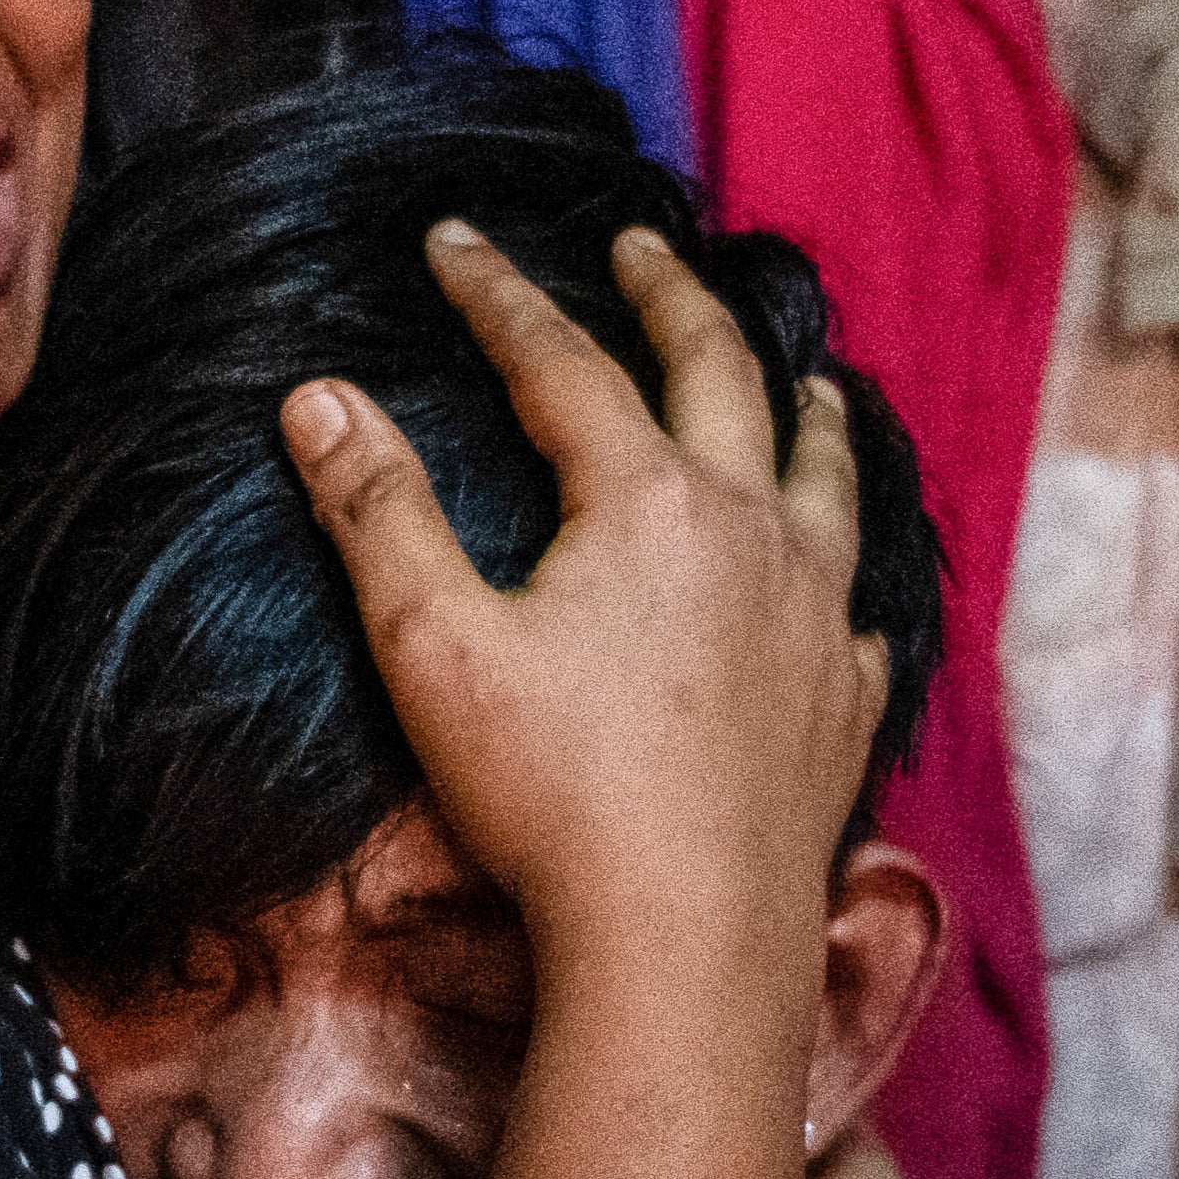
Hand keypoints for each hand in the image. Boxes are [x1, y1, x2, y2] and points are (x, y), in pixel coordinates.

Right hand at [280, 223, 881, 970]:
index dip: (499, 295)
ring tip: (800, 375)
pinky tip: (837, 580)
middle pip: (718, 374)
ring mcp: (816, 616)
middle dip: (671, 298)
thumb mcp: (434, 647)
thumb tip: (319, 397)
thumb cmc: (552, 797)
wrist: (684, 940)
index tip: (455, 239)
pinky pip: (859, 606)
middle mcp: (752, 532)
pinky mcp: (846, 702)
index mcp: (646, 501)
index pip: (562, 362)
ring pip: (825, 473)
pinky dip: (846, 565)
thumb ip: (377, 513)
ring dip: (802, 406)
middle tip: (640, 247)